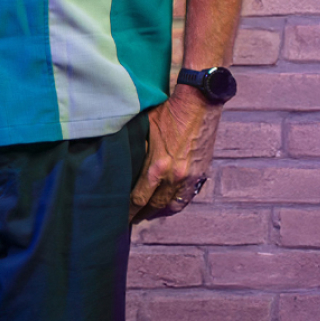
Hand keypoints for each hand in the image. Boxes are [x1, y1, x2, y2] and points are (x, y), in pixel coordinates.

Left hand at [130, 88, 220, 223]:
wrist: (200, 101)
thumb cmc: (169, 109)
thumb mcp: (144, 127)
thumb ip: (134, 148)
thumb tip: (119, 160)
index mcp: (158, 166)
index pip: (138, 198)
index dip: (128, 210)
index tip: (119, 216)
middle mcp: (175, 176)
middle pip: (154, 206)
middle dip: (141, 214)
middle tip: (130, 219)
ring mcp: (190, 176)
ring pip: (172, 206)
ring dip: (159, 212)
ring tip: (148, 215)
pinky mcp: (200, 172)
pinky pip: (187, 197)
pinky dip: (176, 204)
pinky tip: (168, 205)